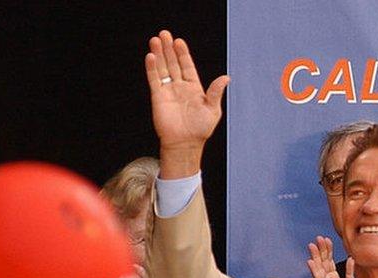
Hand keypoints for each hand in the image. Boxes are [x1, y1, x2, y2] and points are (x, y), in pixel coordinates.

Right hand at [144, 30, 228, 176]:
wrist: (185, 143)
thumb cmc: (201, 129)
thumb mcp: (212, 109)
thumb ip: (216, 92)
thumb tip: (226, 77)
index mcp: (195, 88)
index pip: (187, 66)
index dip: (183, 54)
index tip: (179, 41)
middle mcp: (180, 87)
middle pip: (173, 63)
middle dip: (168, 49)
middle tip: (164, 34)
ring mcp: (168, 91)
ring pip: (162, 68)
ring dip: (159, 54)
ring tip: (155, 39)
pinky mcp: (158, 97)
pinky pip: (154, 79)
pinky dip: (152, 68)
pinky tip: (150, 56)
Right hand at [307, 236, 351, 277]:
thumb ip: (351, 272)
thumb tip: (352, 258)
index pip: (329, 261)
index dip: (328, 250)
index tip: (327, 240)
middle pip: (323, 262)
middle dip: (321, 250)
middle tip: (319, 238)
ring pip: (318, 268)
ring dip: (315, 256)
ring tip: (312, 245)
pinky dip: (314, 270)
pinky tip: (310, 262)